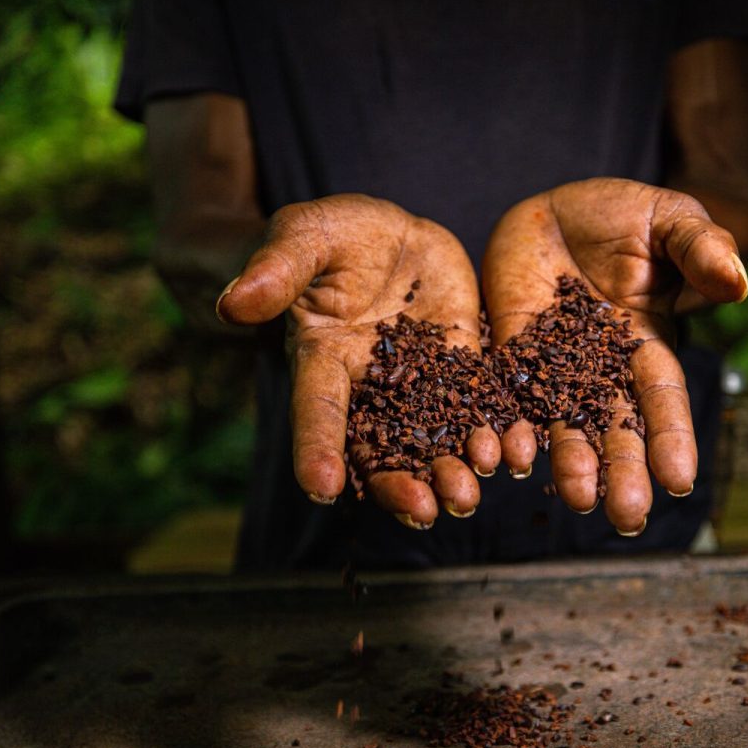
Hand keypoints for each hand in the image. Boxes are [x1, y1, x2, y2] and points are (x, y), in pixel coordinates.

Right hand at [217, 194, 499, 527]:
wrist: (388, 234)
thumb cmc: (332, 235)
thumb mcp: (302, 237)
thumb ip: (275, 269)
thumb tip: (230, 303)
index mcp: (323, 360)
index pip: (316, 411)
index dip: (316, 449)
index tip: (322, 489)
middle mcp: (370, 387)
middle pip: (379, 448)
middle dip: (400, 484)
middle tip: (424, 512)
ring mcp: (419, 383)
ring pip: (433, 441)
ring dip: (452, 472)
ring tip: (469, 496)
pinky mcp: (461, 367)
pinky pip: (480, 406)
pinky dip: (497, 431)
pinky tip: (517, 452)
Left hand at [483, 178, 747, 533]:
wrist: (553, 209)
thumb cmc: (626, 215)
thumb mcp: (673, 221)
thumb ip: (701, 247)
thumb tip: (737, 284)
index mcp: (648, 344)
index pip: (663, 398)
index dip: (673, 438)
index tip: (681, 480)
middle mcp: (602, 370)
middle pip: (615, 428)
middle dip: (623, 471)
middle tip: (628, 518)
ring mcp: (554, 369)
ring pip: (563, 425)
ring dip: (571, 465)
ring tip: (577, 501)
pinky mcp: (510, 358)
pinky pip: (509, 400)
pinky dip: (510, 430)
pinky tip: (510, 458)